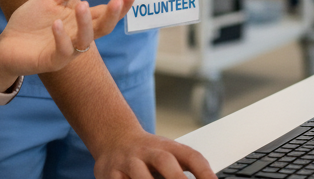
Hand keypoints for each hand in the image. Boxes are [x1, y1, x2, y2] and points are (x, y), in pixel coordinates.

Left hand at [0, 0, 136, 88]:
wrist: (7, 44)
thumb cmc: (30, 22)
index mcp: (80, 21)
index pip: (106, 13)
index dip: (121, 5)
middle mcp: (78, 36)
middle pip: (103, 28)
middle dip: (113, 16)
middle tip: (117, 1)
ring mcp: (67, 50)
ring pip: (85, 40)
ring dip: (86, 23)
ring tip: (82, 5)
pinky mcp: (51, 61)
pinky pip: (63, 51)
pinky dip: (61, 38)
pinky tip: (56, 23)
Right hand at [94, 128, 215, 178]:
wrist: (113, 138)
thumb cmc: (148, 154)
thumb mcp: (169, 155)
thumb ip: (187, 168)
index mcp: (167, 146)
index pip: (191, 156)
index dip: (204, 172)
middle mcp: (147, 151)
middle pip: (164, 161)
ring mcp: (127, 162)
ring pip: (139, 176)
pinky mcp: (109, 174)